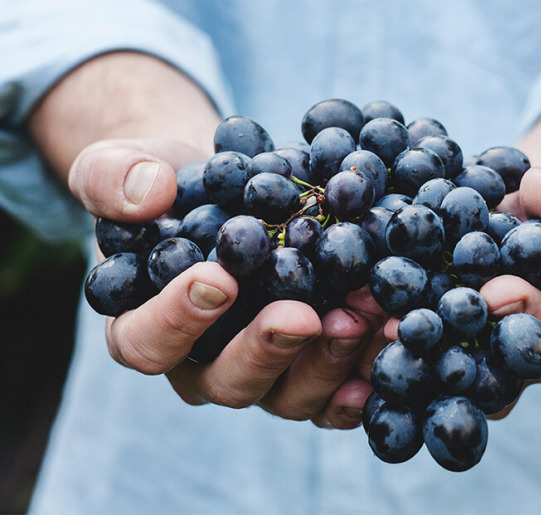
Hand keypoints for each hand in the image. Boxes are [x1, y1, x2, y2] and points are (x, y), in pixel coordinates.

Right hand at [71, 138, 382, 428]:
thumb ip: (114, 178)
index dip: (177, 320)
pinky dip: (365, 375)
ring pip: (290, 394)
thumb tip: (147, 194)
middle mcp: (204, 364)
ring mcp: (263, 372)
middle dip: (267, 350)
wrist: (228, 190)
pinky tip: (392, 342)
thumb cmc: (169, 186)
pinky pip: (336, 391)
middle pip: (228, 381)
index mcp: (145, 327)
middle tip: (302, 315)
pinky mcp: (309, 367)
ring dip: (329, 361)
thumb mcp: (124, 166)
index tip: (218, 279)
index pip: (147, 342)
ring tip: (364, 316)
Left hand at [375, 163, 540, 417]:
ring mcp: (460, 359)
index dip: (530, 320)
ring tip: (362, 316)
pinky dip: (368, 331)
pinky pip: (397, 349)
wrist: (512, 212)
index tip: (498, 289)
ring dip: (395, 349)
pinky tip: (339, 308)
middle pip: (483, 377)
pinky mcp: (420, 343)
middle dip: (447, 348)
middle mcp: (506, 365)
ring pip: (431, 372)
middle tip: (410, 324)